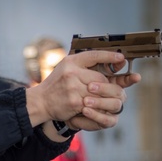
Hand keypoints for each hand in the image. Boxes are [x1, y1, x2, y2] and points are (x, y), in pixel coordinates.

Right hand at [26, 50, 141, 138]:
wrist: (40, 102)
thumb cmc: (55, 84)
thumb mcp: (65, 68)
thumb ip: (82, 64)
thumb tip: (107, 62)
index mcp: (70, 62)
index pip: (93, 56)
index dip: (109, 56)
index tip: (121, 57)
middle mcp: (71, 73)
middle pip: (100, 77)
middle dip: (106, 84)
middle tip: (109, 88)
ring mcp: (73, 88)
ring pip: (99, 91)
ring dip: (103, 95)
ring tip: (104, 97)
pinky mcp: (75, 102)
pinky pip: (93, 102)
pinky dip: (96, 104)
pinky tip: (95, 105)